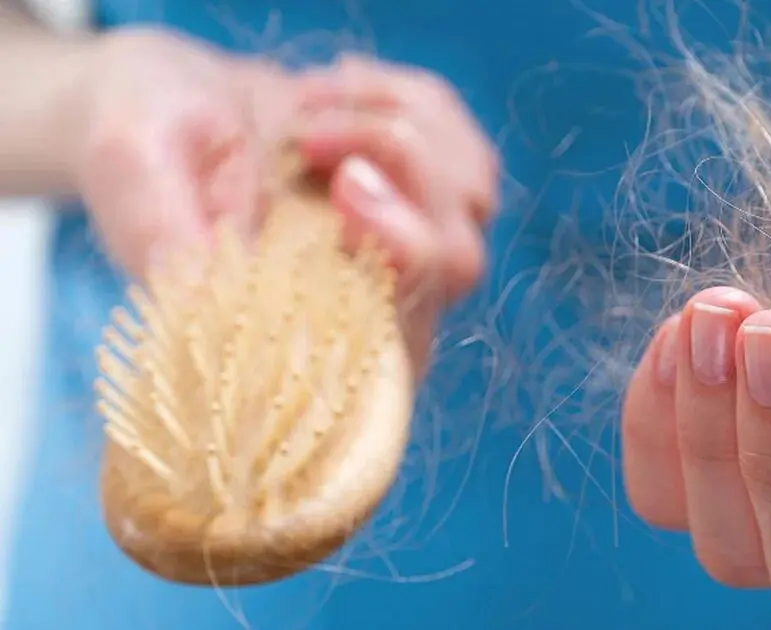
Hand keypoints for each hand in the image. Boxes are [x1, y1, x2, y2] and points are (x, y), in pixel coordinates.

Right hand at [73, 32, 497, 370]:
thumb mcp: (130, 168)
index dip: (398, 272)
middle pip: (454, 264)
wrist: (171, 100)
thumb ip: (161, 234)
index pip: (393, 344)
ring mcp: (412, 246)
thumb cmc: (144, 139)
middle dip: (401, 178)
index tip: (345, 191)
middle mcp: (370, 302)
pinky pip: (465, 147)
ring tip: (302, 109)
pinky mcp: (432, 191)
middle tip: (313, 135)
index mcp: (297, 330)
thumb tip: (209, 295)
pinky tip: (335, 95)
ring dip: (391, 128)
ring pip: (469, 200)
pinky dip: (406, 101)